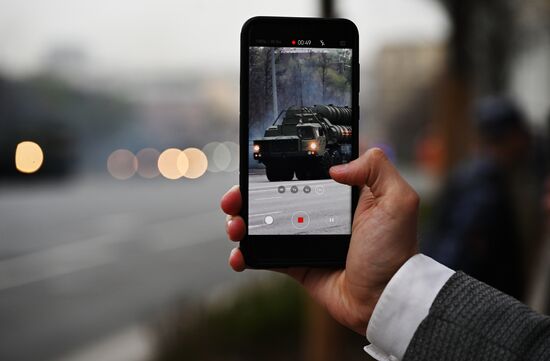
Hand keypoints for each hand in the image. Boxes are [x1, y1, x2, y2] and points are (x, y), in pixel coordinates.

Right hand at [220, 148, 418, 333]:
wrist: (384, 298)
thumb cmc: (393, 251)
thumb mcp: (397, 200)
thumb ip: (376, 168)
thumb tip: (337, 166)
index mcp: (340, 195)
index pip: (301, 174)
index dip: (277, 169)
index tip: (256, 168)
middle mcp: (319, 213)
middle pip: (274, 197)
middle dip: (248, 195)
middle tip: (234, 200)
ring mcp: (305, 238)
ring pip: (264, 224)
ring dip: (241, 222)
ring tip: (235, 226)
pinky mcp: (296, 262)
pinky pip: (265, 256)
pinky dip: (246, 255)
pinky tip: (239, 255)